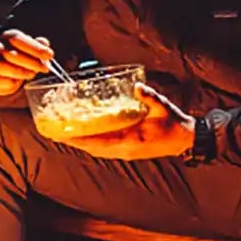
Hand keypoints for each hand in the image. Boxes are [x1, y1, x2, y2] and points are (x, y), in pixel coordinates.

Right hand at [0, 29, 54, 100]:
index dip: (35, 47)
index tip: (49, 54)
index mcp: (7, 37)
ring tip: (32, 74)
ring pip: (3, 66)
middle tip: (45, 68)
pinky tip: (17, 82)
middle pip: (12, 53)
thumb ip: (37, 46)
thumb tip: (44, 43)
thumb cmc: (17, 59)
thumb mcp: (28, 50)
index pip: (18, 38)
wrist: (0, 74)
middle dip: (31, 61)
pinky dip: (11, 82)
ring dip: (21, 72)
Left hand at [64, 83, 195, 160]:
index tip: (64, 135)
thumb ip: (150, 98)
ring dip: (81, 143)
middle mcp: (124, 150)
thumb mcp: (163, 108)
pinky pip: (104, 148)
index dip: (81, 140)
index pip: (99, 143)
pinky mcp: (127, 150)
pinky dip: (92, 143)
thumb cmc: (173, 124)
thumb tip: (138, 87)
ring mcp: (125, 152)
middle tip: (56, 133)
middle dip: (74, 142)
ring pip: (97, 150)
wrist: (184, 139)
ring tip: (64, 135)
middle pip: (93, 148)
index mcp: (131, 142)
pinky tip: (84, 136)